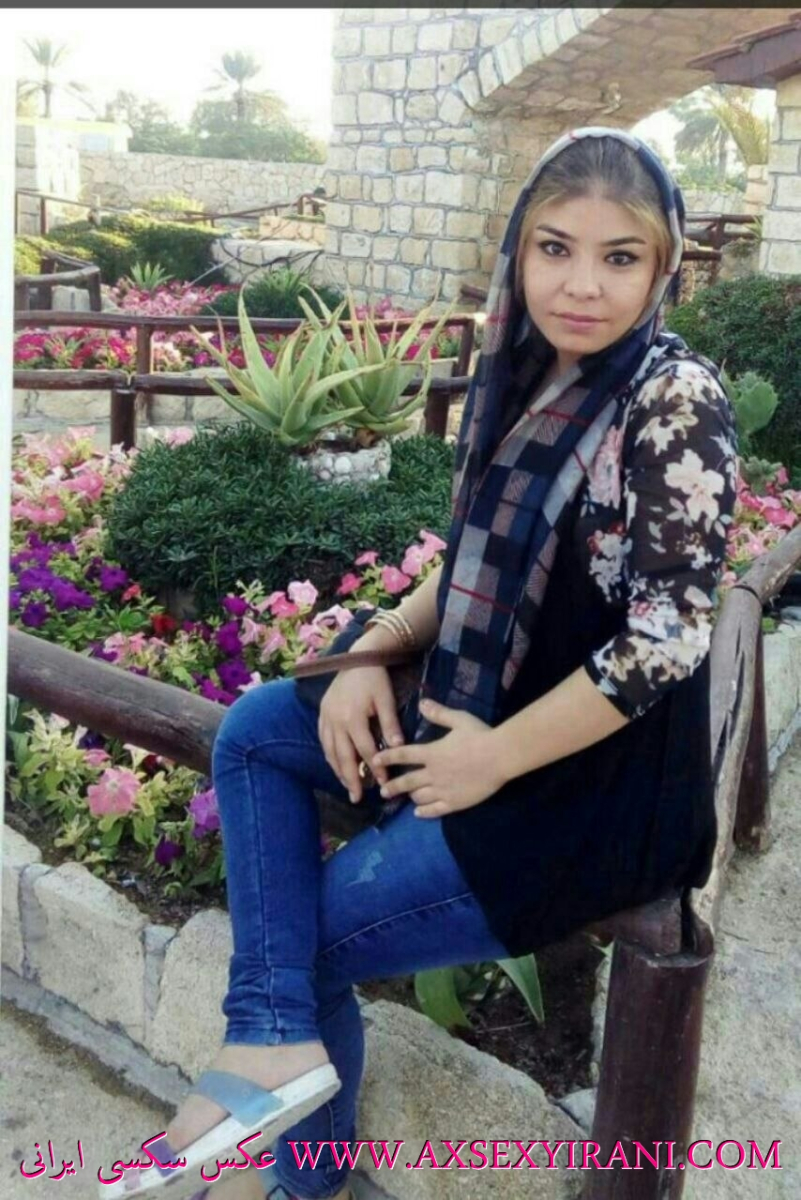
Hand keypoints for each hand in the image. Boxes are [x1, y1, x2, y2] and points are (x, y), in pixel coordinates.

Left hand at [371, 699, 503, 818]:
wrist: (500, 757)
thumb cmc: (480, 735)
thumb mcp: (459, 719)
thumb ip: (439, 713)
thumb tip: (422, 702)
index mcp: (432, 753)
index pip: (403, 755)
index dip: (387, 757)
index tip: (375, 761)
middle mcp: (433, 773)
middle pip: (407, 782)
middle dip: (392, 786)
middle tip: (382, 790)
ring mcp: (443, 790)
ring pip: (419, 797)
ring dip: (410, 797)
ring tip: (405, 798)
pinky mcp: (455, 802)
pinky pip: (435, 810)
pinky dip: (424, 812)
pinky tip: (418, 813)